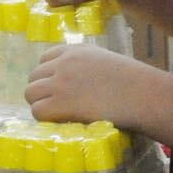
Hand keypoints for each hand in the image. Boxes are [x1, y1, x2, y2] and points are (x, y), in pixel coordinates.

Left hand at [26, 44, 159, 126]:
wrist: (142, 95)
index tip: (58, 88)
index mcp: (75, 50)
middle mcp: (63, 63)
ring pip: (31, 93)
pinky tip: (60, 122)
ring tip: (58, 115)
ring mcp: (59, 82)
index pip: (45, 59)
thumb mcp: (107, 62)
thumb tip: (79, 84)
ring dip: (41, 104)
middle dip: (42, 91)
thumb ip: (87, 67)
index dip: (49, 76)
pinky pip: (37, 111)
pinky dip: (45, 118)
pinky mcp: (59, 103)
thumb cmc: (134, 82)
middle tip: (58, 105)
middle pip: (34, 77)